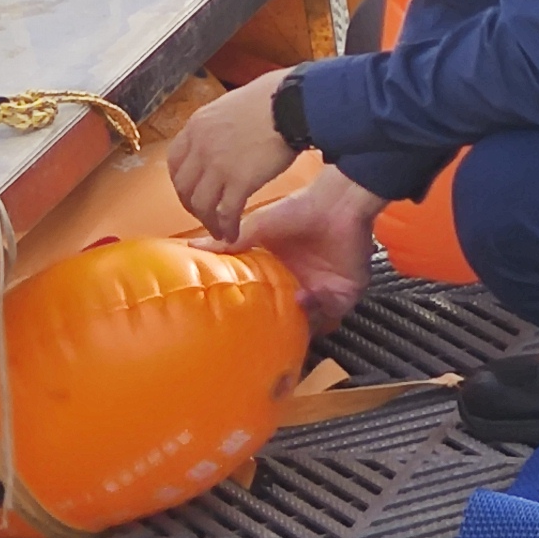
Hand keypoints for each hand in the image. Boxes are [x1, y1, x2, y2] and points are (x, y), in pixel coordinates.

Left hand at [164, 73, 296, 238]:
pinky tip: (234, 233)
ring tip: (220, 230)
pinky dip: (227, 227)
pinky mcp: (240, 181)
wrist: (292, 102)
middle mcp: (201, 146)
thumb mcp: (231, 105)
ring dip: (208, 222)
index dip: (181, 181)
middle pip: (183, 187)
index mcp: (197, 126)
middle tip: (204, 215)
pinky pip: (226, 212)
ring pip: (201, 205)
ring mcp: (218, 165)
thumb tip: (225, 136)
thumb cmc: (271, 98)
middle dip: (192, 206)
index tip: (191, 190)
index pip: (175, 161)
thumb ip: (220, 124)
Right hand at [227, 168, 384, 332]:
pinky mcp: (345, 294)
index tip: (240, 322)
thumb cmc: (299, 211)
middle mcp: (302, 285)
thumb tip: (193, 244)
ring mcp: (324, 292)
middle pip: (288, 319)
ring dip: (295, 323)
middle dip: (276, 329)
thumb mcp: (257, 228)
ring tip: (281, 315)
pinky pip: (331, 317)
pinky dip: (318, 314)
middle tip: (260, 332)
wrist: (336, 204)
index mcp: (282, 273)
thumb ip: (230, 243)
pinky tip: (304, 298)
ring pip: (308, 323)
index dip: (257, 315)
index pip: (268, 303)